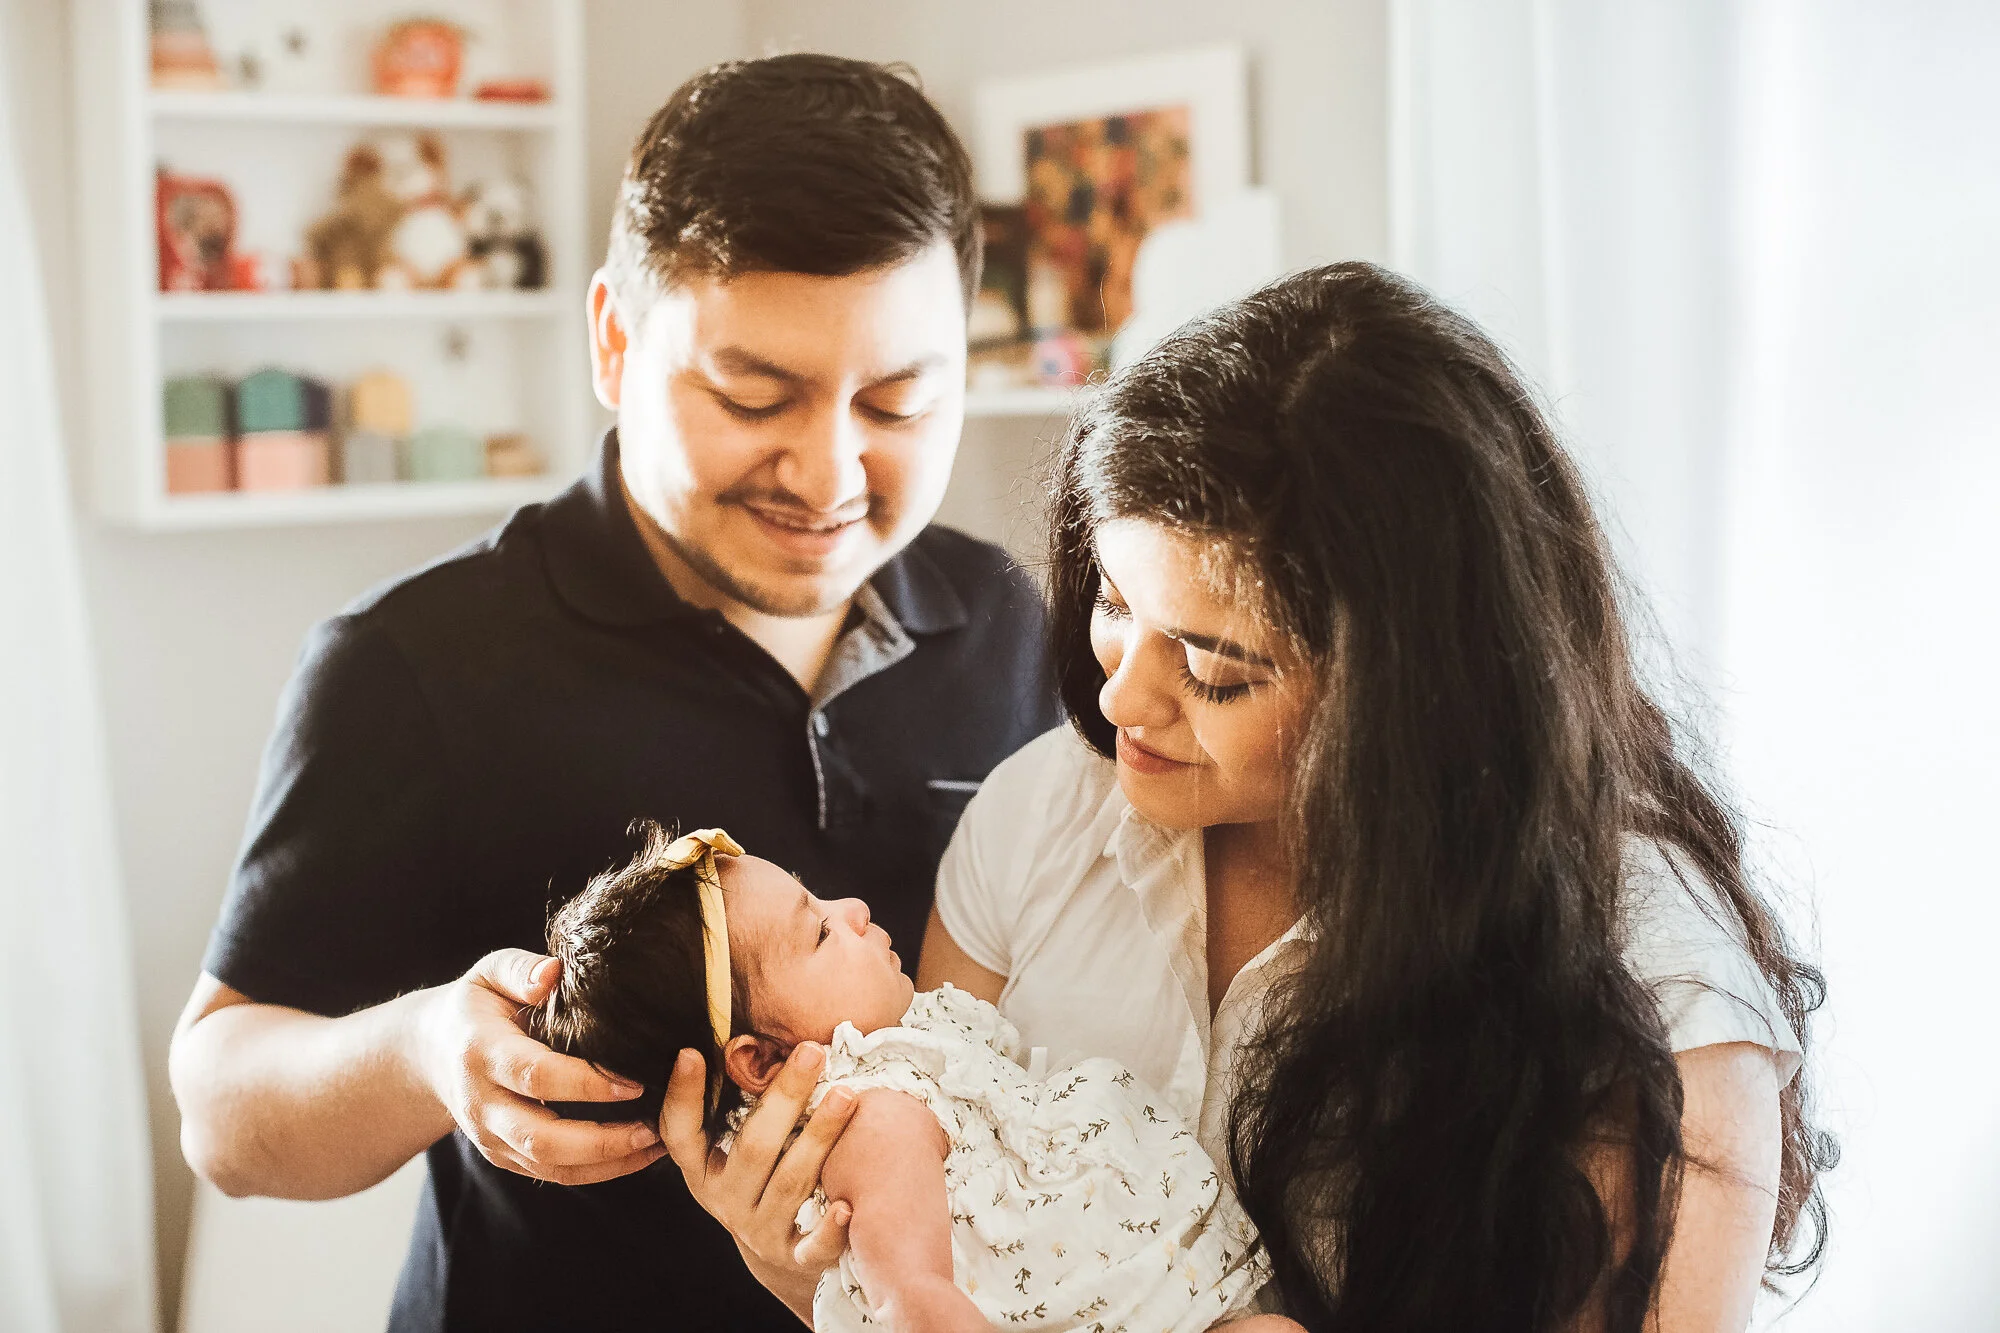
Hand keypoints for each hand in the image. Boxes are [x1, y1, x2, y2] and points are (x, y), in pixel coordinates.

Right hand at [413, 948, 665, 1184]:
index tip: (635, 1082)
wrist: (431, 1053)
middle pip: (541, 1137)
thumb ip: (521, 969)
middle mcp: (481, 1103)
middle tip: (655, 1126)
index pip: (536, 1075)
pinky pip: (551, 1174)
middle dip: (603, 1139)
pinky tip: (638, 1155)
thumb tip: (554, 974)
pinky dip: (597, 1172)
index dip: (587, 1083)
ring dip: (607, 1163)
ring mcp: (490, 1136)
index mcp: (481, 1053)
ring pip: (549, 1166)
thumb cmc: (475, 1006)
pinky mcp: (502, 1156)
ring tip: (658, 1143)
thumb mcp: (490, 973)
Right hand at [660, 1043, 859, 1284]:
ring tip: (846, 1095)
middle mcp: (726, 1199)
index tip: (692, 1052)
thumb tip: (745, 1034)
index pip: (682, 1133)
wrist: (780, 1257)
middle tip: (812, 1051)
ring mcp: (760, 1230)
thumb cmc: (761, 1179)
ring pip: (789, 1182)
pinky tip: (848, 1205)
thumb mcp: (733, 1148)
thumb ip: (735, 1103)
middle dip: (784, 1097)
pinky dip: (830, 1230)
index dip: (683, 1095)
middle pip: (754, 1148)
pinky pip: (811, 1247)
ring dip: (819, 1137)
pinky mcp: (794, 1259)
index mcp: (703, 1169)